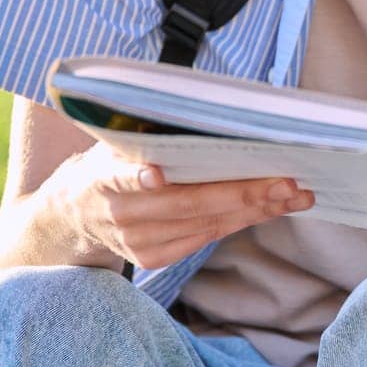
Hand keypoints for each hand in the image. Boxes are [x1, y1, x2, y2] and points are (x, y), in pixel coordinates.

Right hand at [51, 142, 314, 269]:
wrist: (70, 217)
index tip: (155, 175)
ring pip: (205, 225)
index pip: (119, 177)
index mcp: (101, 178)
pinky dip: (242, 221)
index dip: (137, 177)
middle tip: (287, 181)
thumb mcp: (112, 142)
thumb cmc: (106, 164)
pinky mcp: (152, 258)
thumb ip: (146, 134)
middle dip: (242, 193)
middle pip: (186, 204)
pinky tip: (274, 207)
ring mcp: (136, 242)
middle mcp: (119, 215)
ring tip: (297, 195)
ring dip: (256, 210)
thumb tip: (199, 108)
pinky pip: (205, 238)